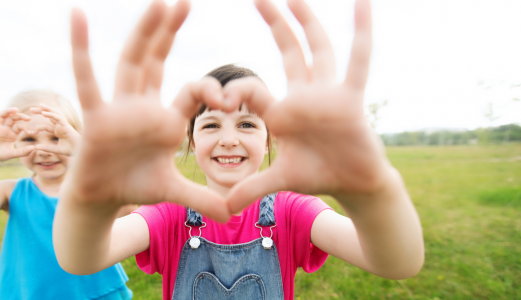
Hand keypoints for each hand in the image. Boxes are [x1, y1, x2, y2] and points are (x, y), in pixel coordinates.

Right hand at [0, 104, 34, 162]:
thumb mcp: (12, 154)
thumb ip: (22, 152)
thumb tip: (34, 148)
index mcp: (11, 133)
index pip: (19, 126)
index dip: (25, 127)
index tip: (30, 132)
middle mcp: (3, 128)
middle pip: (12, 118)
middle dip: (19, 116)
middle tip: (28, 117)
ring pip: (0, 116)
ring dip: (7, 111)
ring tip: (15, 109)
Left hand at [30, 104, 80, 155]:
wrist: (81, 151)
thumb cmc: (71, 150)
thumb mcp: (56, 150)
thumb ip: (47, 148)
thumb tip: (35, 147)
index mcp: (58, 131)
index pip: (46, 126)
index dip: (38, 127)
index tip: (30, 132)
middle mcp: (60, 126)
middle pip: (50, 116)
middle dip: (41, 111)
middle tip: (31, 109)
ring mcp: (64, 124)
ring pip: (55, 113)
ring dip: (47, 109)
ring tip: (39, 105)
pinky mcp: (66, 125)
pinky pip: (58, 118)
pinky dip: (51, 115)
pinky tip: (44, 113)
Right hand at [64, 1, 230, 220]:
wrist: (101, 199)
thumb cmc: (135, 186)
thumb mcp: (173, 190)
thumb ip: (201, 197)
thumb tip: (233, 214)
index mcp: (165, 119)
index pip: (192, 91)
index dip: (209, 90)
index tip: (227, 98)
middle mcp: (143, 106)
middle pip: (158, 61)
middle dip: (169, 32)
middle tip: (182, 1)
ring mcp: (118, 108)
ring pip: (131, 63)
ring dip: (143, 33)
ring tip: (156, 2)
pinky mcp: (96, 116)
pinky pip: (87, 79)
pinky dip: (82, 49)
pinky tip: (77, 17)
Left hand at [225, 0, 390, 211]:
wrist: (354, 184)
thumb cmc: (318, 175)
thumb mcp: (281, 180)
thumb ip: (253, 189)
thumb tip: (225, 210)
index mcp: (282, 111)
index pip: (252, 90)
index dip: (235, 92)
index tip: (219, 98)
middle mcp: (304, 95)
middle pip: (288, 51)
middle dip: (275, 23)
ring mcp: (329, 93)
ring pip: (318, 48)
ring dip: (307, 20)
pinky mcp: (351, 98)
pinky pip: (359, 59)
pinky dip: (362, 30)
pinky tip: (362, 1)